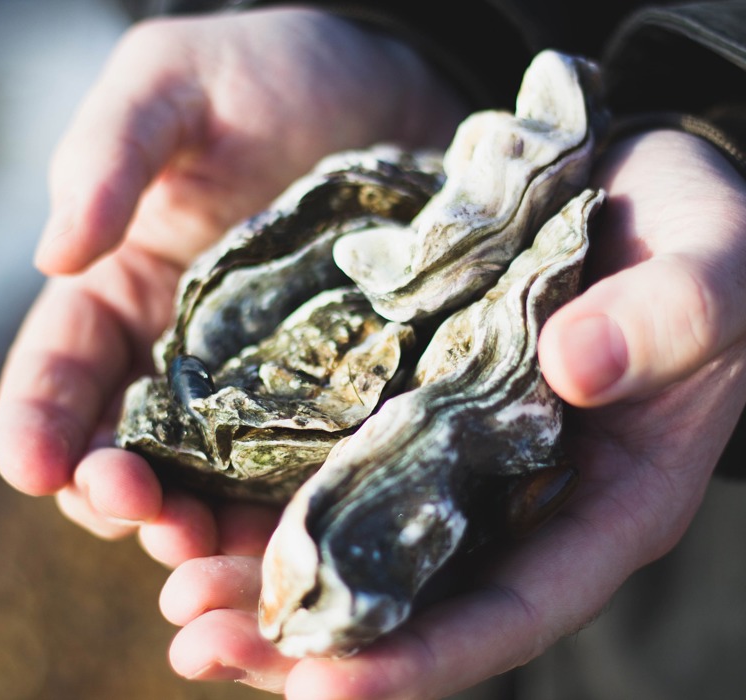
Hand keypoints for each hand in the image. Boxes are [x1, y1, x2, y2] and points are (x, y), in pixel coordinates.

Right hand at [0, 7, 464, 561]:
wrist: (385, 88)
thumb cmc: (270, 74)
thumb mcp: (174, 86)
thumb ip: (108, 158)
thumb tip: (55, 254)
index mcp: (126, 292)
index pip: (62, 374)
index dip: (38, 425)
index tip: (34, 465)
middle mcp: (185, 355)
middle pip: (133, 449)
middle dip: (124, 495)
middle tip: (145, 515)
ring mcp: (263, 382)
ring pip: (213, 480)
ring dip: (202, 524)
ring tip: (210, 546)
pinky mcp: (336, 391)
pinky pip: (302, 463)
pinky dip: (288, 506)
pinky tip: (298, 527)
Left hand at [159, 129, 745, 697]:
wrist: (638, 191)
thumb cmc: (704, 242)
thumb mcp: (714, 271)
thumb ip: (669, 320)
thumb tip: (575, 367)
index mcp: (607, 501)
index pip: (512, 609)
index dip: (421, 659)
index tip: (318, 688)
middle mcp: (521, 492)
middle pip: (413, 594)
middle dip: (310, 631)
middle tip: (199, 643)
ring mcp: (461, 446)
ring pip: (361, 532)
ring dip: (269, 566)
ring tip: (175, 585)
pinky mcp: (415, 392)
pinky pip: (341, 449)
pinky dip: (276, 478)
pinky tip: (203, 485)